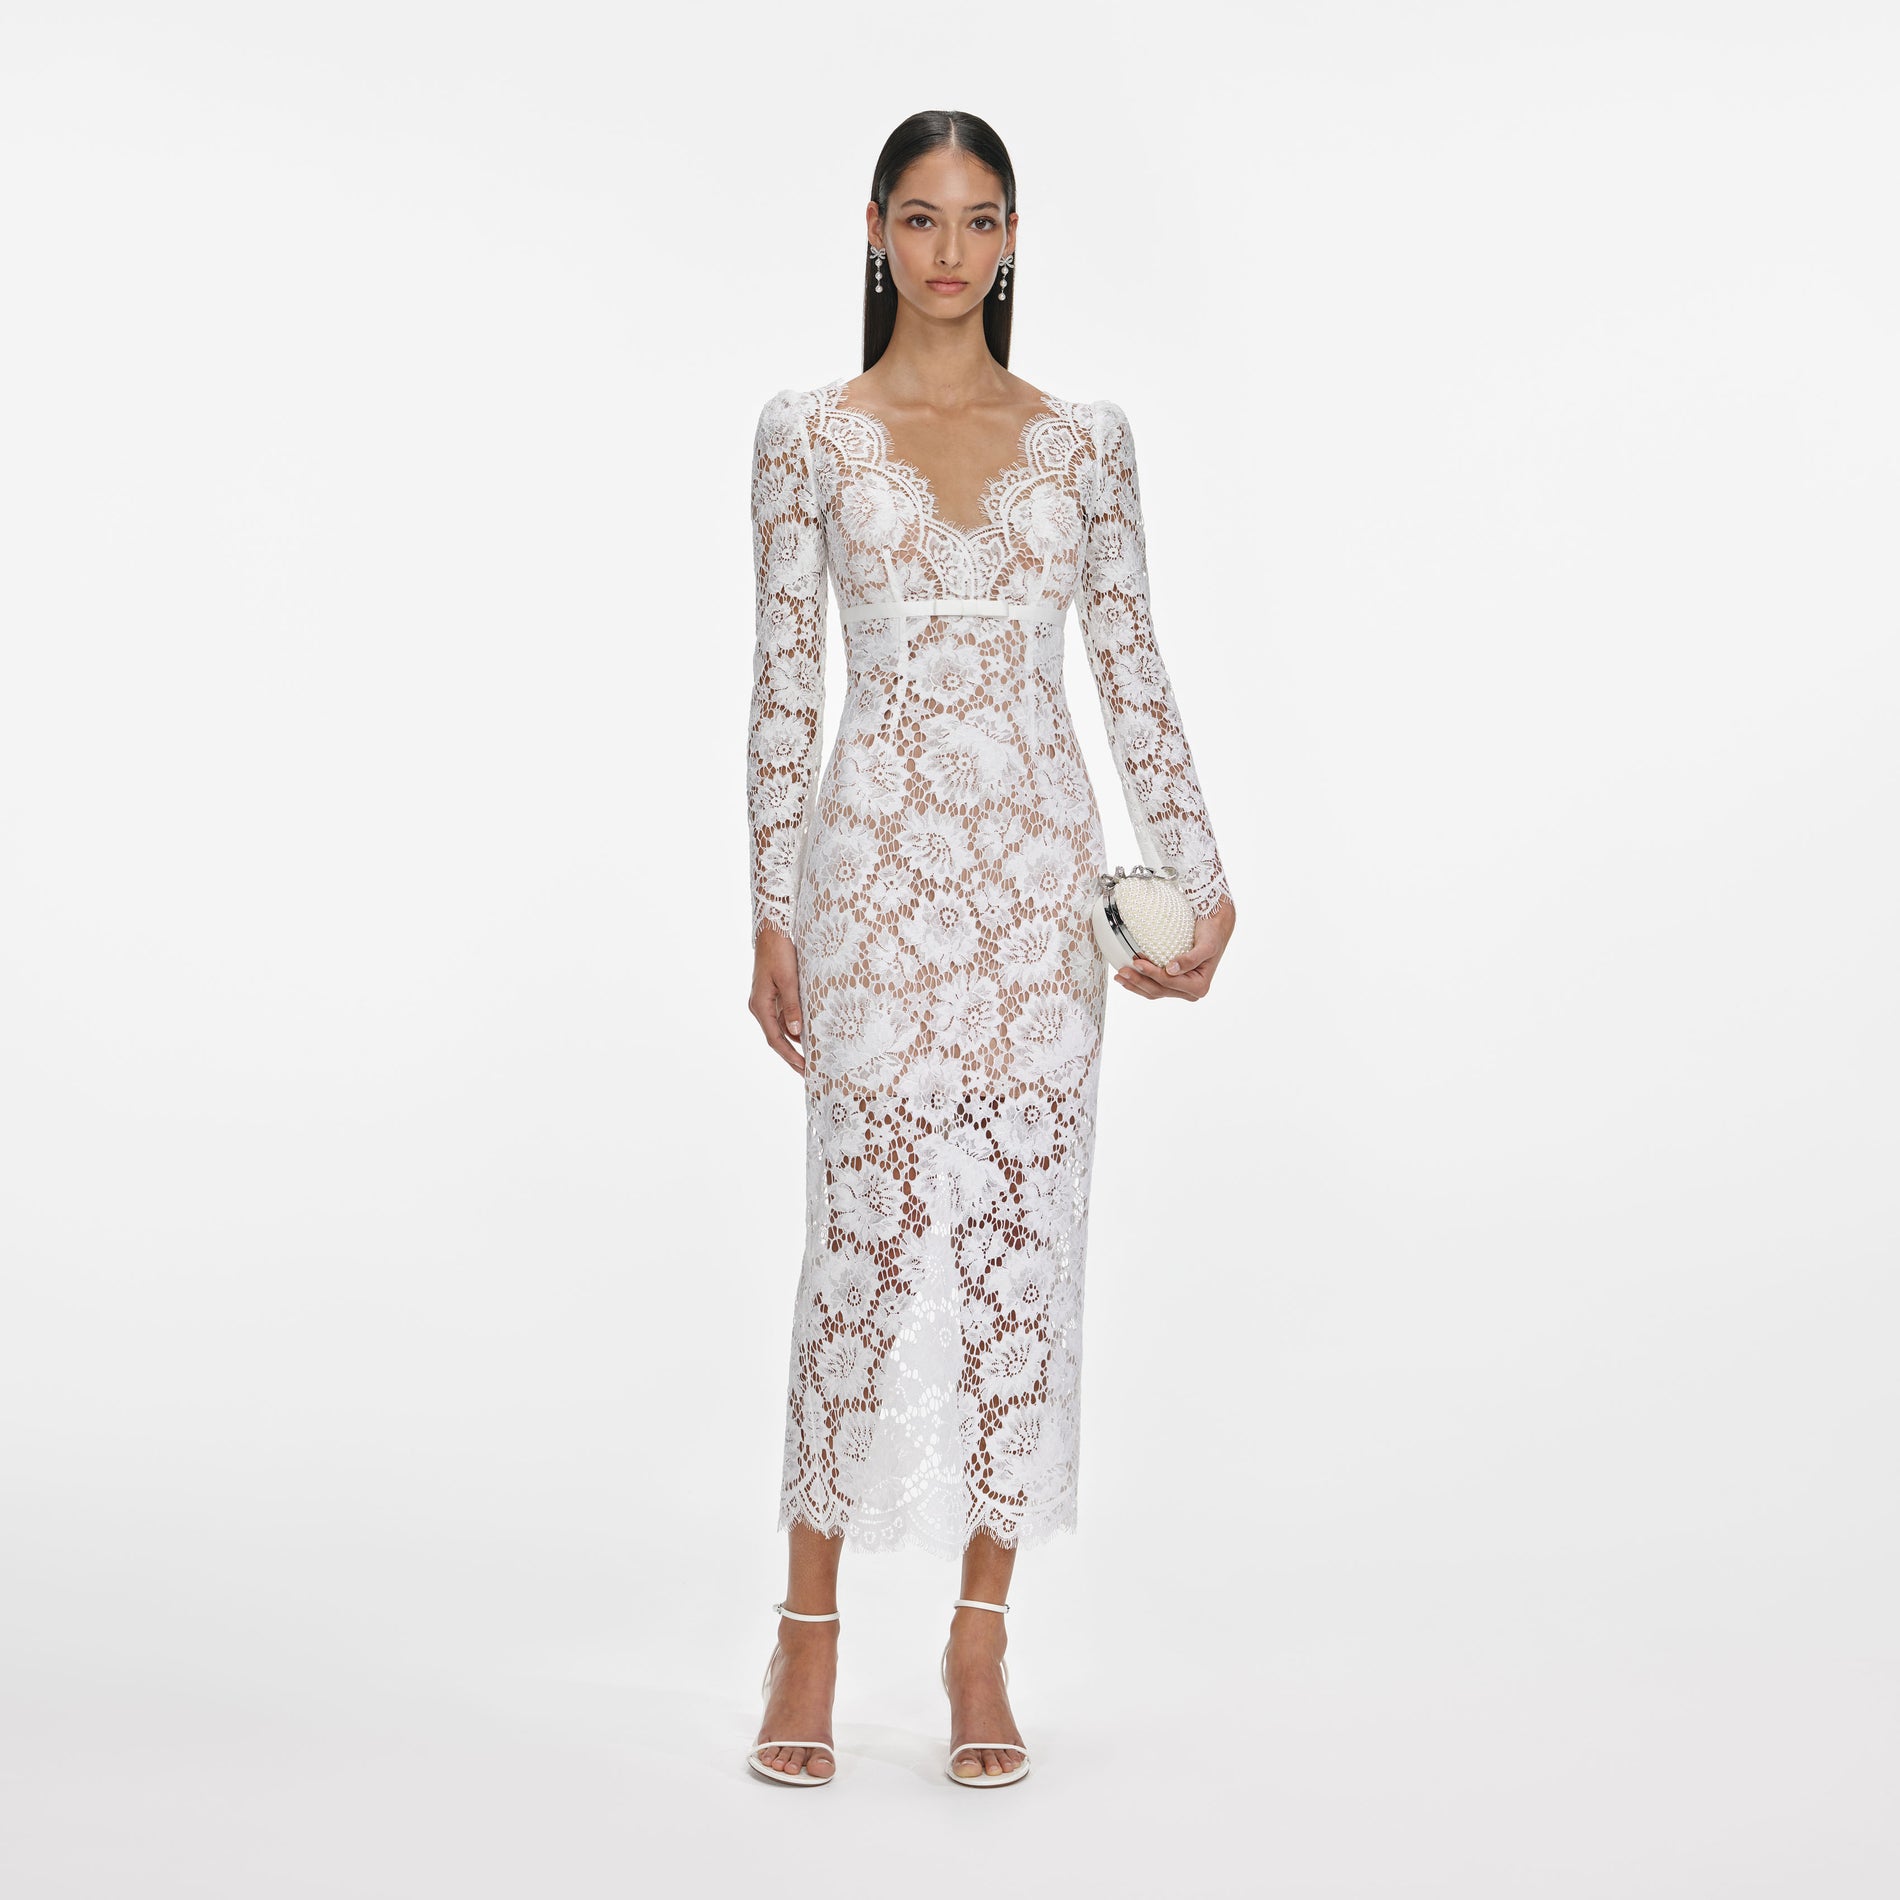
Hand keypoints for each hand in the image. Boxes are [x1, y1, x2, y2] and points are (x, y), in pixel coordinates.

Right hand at [750, 923, 806, 1072]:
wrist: (773, 931)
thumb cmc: (779, 953)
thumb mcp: (788, 980)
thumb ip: (791, 1006)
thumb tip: (796, 1032)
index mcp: (760, 1006)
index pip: (775, 1039)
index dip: (789, 1056)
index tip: (803, 1069)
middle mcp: (761, 1007)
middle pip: (777, 1038)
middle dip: (792, 1055)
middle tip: (808, 1071)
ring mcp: (767, 1001)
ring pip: (782, 1028)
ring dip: (795, 1042)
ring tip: (813, 1055)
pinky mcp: (775, 994)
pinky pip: (785, 1016)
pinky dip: (796, 1026)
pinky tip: (810, 1032)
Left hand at [1113, 895, 1235, 1001]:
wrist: (1215, 929)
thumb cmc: (1212, 935)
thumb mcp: (1206, 946)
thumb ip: (1191, 959)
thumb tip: (1172, 969)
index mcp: (1199, 987)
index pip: (1168, 982)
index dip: (1151, 973)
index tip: (1137, 962)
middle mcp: (1190, 991)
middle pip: (1158, 990)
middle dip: (1138, 981)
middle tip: (1121, 971)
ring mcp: (1181, 989)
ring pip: (1154, 991)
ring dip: (1136, 984)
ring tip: (1120, 976)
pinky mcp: (1174, 983)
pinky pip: (1155, 986)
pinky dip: (1141, 981)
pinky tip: (1130, 976)